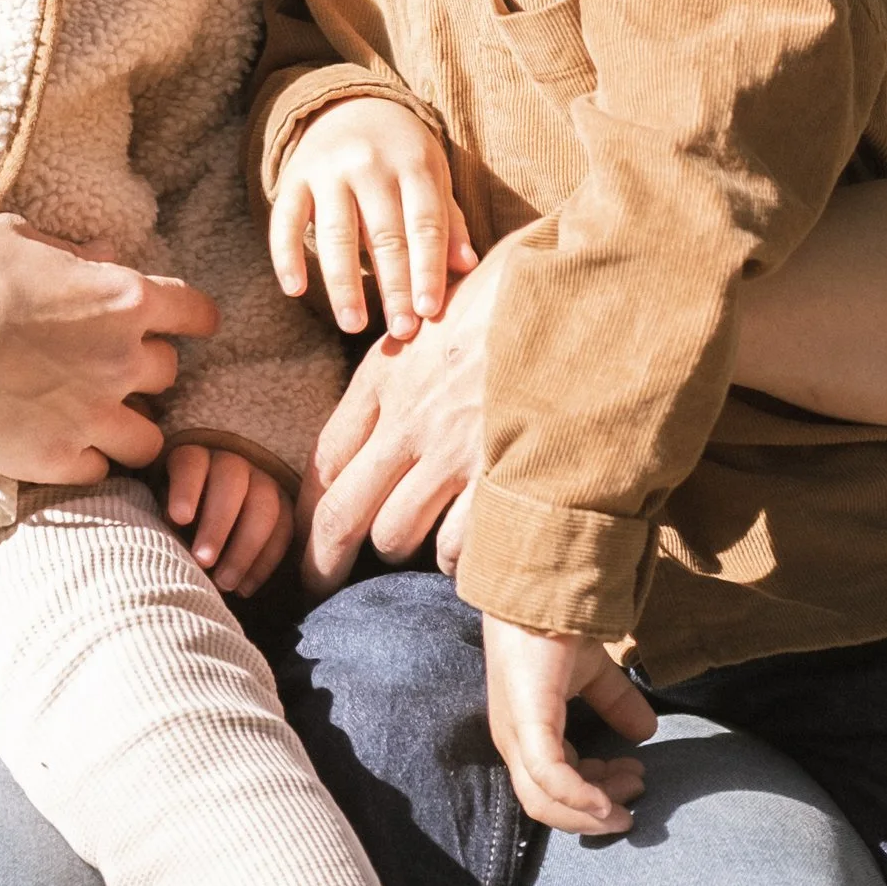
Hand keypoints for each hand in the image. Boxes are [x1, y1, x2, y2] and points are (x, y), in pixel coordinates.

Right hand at [0, 216, 221, 479]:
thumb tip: (105, 254)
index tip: (189, 323)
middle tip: (110, 366)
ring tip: (100, 418)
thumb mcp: (22, 238)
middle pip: (169, 375)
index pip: (196, 313)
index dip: (194, 318)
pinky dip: (88, 459)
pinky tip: (64, 443)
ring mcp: (93, 416)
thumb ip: (76, 252)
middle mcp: (122, 361)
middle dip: (144, 369)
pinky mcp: (58, 459)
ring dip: (131, 426)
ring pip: (150, 439)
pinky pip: (101, 470)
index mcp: (125, 299)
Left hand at [163, 444, 293, 594]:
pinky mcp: (284, 506)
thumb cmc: (177, 524)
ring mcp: (262, 483)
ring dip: (244, 548)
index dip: (186, 489)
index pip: (191, 464)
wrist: (207, 532)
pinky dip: (264, 562)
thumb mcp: (164, 518)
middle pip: (231, 483)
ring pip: (264, 507)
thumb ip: (166, 524)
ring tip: (224, 584)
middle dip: (217, 524)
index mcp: (195, 460)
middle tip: (203, 561)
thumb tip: (163, 544)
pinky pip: (283, 530)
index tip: (179, 519)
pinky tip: (244, 589)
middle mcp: (231, 465)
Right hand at [269, 102, 474, 335]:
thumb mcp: (432, 174)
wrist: (348, 103)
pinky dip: (286, 256)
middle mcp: (370, 164)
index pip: (425, 225)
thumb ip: (448, 220)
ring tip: (353, 324)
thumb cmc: (401, 152)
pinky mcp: (293, 177)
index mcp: (413, 164)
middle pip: (385, 235)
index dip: (428, 270)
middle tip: (401, 331)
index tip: (431, 312)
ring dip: (344, 284)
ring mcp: (327, 170)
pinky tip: (295, 290)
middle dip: (394, 287)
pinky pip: (284, 221)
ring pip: (336, 234)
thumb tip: (467, 267)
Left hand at [297, 248, 502, 591]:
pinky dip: (456, 557)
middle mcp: (410, 419)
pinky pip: (458, 547)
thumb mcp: (436, 314)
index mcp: (386, 374)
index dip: (303, 513)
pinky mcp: (501, 477)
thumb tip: (377, 409)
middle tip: (317, 592)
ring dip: (400, 549)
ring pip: (396, 537)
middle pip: (342, 515)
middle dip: (322, 564)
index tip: (302, 540)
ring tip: (419, 544)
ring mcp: (456, 452)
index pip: (324, 461)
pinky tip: (469, 543)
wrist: (585, 292)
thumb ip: (402, 365)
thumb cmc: (514, 295)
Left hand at [482, 618, 656, 836]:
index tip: (636, 775)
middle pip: (548, 805)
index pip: (554, 788)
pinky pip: (549, 776)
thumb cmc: (556, 628)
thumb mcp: (594, 674)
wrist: (544, 590)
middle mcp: (513, 742)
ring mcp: (515, 734)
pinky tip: (606, 802)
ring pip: (545, 801)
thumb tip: (647, 731)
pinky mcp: (526, 722)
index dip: (597, 792)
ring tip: (633, 785)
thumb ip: (616, 702)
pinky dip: (579, 798)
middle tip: (638, 785)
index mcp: (525, 735)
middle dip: (598, 807)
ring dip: (593, 807)